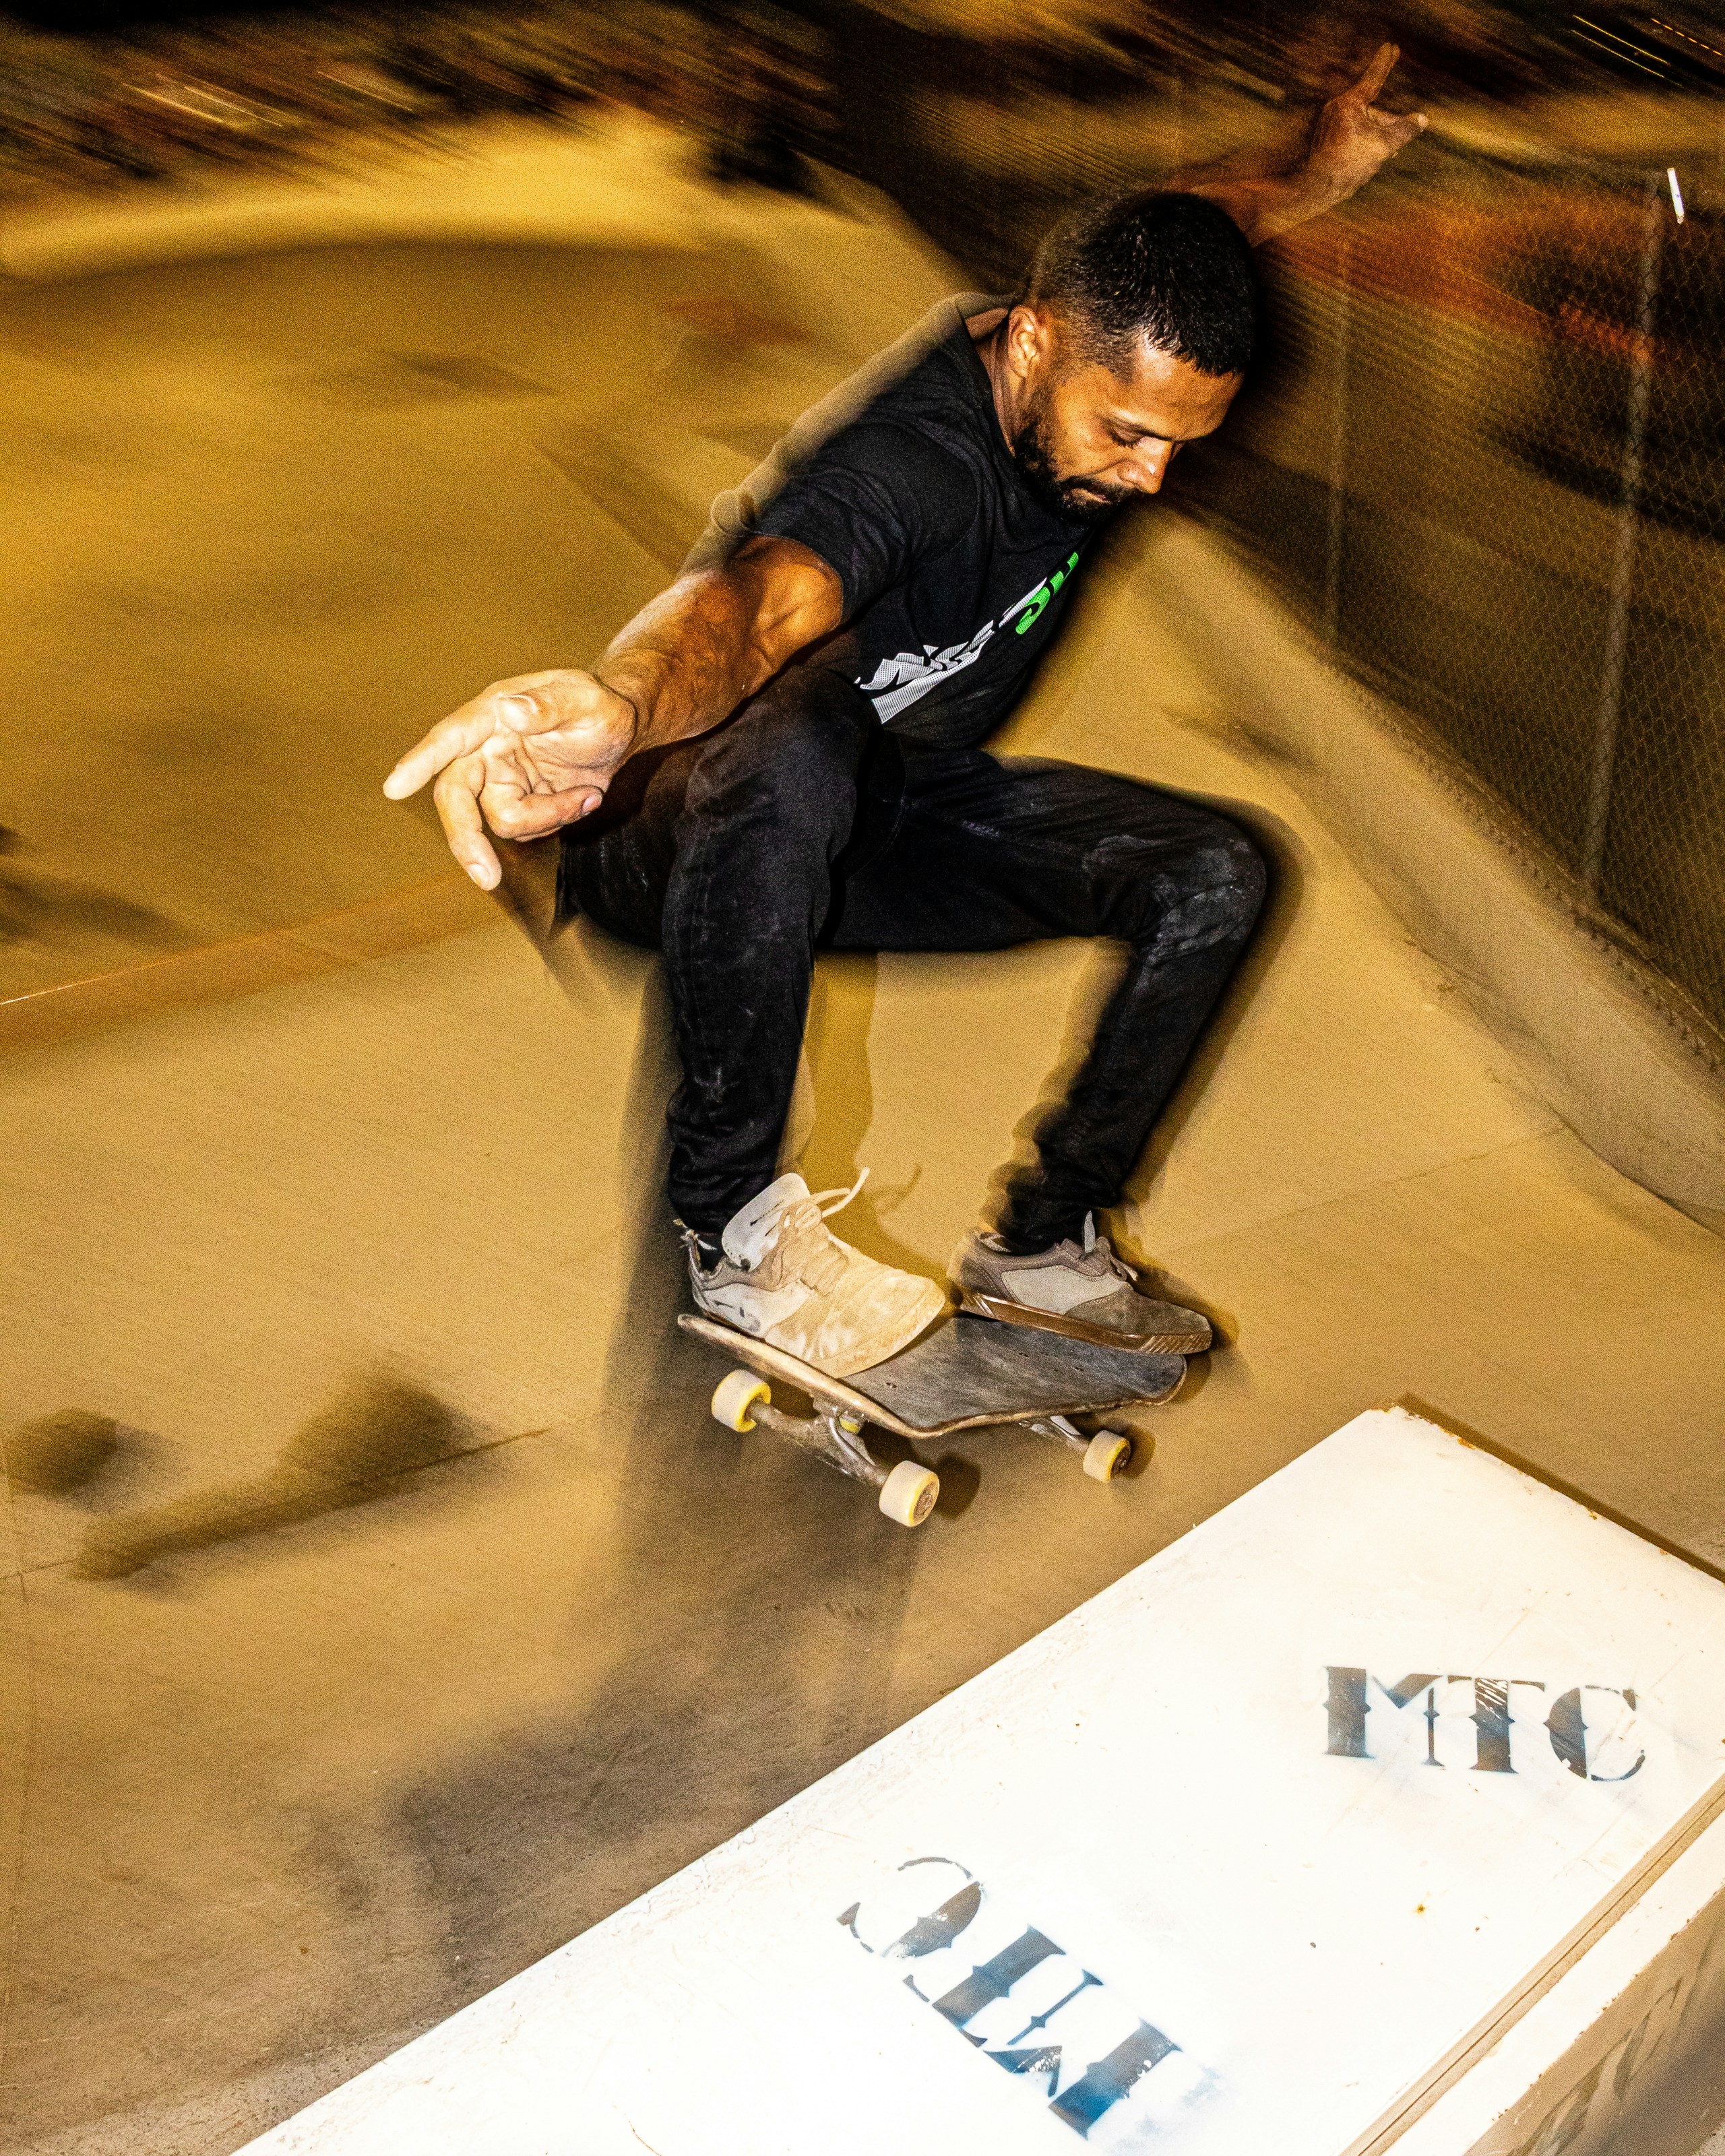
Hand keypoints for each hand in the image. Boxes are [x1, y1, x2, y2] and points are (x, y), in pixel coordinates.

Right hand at [383, 668, 638, 890]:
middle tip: (488, 879)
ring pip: (501, 822)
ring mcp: (500, 780)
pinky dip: (557, 822)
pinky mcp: (517, 804)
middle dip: (466, 839)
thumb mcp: (584, 698)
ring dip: (548, 819)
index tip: (394, 788)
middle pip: (455, 798)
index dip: (421, 761)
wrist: (619, 732)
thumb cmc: (599, 706)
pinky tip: (584, 799)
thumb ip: (549, 704)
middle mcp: (486, 750)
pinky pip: (526, 831)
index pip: (450, 738)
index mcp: (492, 715)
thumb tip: (512, 711)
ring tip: (588, 795)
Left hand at [1304, 43, 1426, 207]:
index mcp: (1350, 103)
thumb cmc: (1349, 164)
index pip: (1373, 78)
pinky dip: (1366, 142)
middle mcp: (1337, 108)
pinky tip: (1374, 157)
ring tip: (1388, 154)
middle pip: (1373, 110)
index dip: (1385, 62)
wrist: (1319, 187)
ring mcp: (1330, 123)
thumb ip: (1405, 130)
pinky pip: (1353, 133)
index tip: (1390, 46)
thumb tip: (1422, 119)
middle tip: (1399, 140)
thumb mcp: (1384, 145)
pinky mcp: (1327, 138)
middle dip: (1389, 125)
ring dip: (1379, 137)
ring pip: (1365, 124)